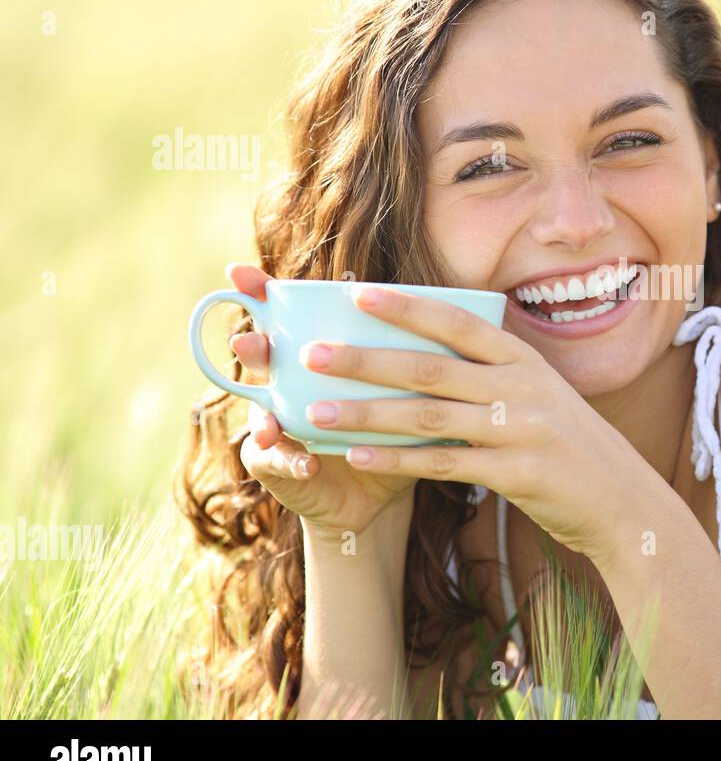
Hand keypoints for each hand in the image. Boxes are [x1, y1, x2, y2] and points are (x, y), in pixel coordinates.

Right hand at [224, 263, 417, 540]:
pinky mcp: (277, 465)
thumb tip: (441, 307)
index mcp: (313, 356)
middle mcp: (286, 384)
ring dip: (263, 415)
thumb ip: (407, 352)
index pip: (281, 316)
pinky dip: (294, 461)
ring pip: (259, 412)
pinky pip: (278, 461)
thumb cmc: (392, 425)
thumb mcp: (403, 387)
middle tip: (250, 342)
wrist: (378, 489)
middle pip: (262, 358)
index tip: (239, 271)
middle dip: (254, 349)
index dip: (256, 291)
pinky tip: (310, 463)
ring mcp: (276, 425)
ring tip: (270, 422)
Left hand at [298, 284, 659, 564]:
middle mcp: (523, 388)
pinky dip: (397, 459)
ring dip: (367, 412)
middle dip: (366, 358)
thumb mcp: (544, 396)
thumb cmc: (573, 448)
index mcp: (526, 361)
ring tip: (316, 410)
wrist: (624, 503)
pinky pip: (443, 464)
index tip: (356, 293)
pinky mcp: (516, 474)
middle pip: (430, 367)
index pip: (458, 323)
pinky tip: (357, 455)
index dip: (407, 307)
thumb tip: (431, 358)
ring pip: (428, 416)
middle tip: (311, 354)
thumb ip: (497, 376)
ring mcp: (521, 430)